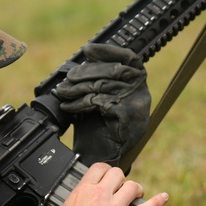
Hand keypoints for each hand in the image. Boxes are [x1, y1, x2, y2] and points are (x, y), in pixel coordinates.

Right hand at [46, 162, 167, 205]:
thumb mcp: (66, 205)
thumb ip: (80, 196)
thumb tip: (87, 196)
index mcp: (85, 188)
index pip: (100, 168)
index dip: (106, 170)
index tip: (108, 176)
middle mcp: (101, 194)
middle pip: (118, 174)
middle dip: (121, 179)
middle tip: (120, 188)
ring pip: (132, 187)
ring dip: (135, 189)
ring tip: (135, 195)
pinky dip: (156, 203)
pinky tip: (164, 198)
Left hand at [53, 43, 150, 166]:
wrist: (98, 156)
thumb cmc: (96, 128)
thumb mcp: (96, 96)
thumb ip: (95, 78)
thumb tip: (82, 61)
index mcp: (137, 85)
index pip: (129, 59)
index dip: (108, 51)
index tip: (88, 49)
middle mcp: (142, 93)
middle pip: (116, 70)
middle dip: (88, 71)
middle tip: (68, 77)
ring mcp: (138, 105)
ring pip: (106, 86)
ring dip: (79, 88)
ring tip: (63, 92)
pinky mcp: (130, 117)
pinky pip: (102, 102)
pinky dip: (81, 103)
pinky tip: (69, 107)